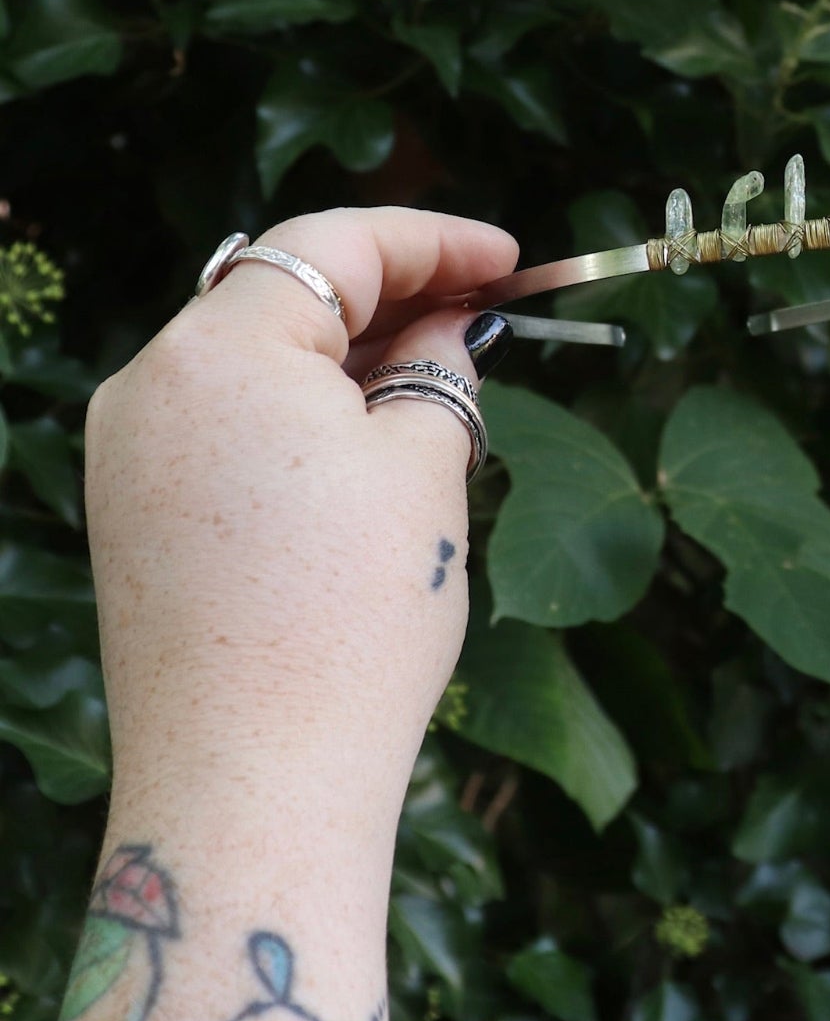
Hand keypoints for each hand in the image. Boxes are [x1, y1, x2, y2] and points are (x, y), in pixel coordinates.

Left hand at [85, 207, 517, 827]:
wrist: (254, 781)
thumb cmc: (351, 617)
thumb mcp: (423, 469)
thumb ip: (438, 371)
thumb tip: (446, 330)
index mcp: (216, 349)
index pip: (333, 245)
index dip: (435, 239)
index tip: (508, 258)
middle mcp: (150, 384)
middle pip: (284, 294)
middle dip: (392, 294)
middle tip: (485, 315)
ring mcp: (130, 452)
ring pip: (256, 358)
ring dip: (350, 355)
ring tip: (441, 381)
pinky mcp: (135, 511)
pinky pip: (228, 421)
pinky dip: (303, 411)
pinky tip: (372, 441)